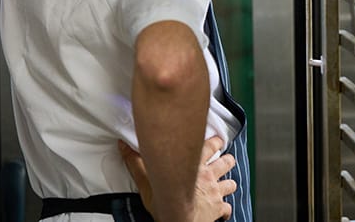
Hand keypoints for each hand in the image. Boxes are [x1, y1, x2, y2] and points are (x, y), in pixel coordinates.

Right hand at [119, 136, 236, 221]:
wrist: (178, 218)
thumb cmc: (165, 199)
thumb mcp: (147, 179)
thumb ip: (135, 161)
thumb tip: (123, 145)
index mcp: (195, 164)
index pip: (211, 145)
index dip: (216, 141)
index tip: (218, 140)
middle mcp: (208, 175)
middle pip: (226, 162)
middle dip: (228, 161)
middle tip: (228, 160)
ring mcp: (215, 192)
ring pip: (231, 184)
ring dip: (230, 184)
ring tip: (229, 184)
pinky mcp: (217, 208)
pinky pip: (226, 208)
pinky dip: (226, 210)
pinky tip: (223, 212)